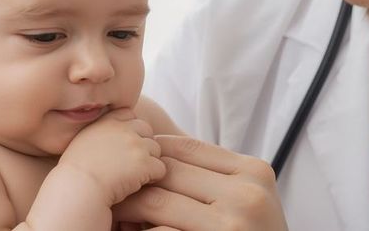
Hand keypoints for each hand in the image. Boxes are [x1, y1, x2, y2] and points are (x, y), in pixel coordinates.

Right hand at [58, 108, 165, 205]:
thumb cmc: (75, 176)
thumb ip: (99, 133)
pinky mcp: (145, 163)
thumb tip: (114, 136)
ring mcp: (136, 145)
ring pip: (156, 149)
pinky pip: (161, 168)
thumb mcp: (81, 143)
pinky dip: (153, 178)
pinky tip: (137, 185)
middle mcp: (123, 130)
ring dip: (149, 163)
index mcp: (106, 122)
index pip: (129, 114)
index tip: (123, 146)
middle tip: (130, 164)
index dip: (130, 129)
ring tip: (131, 176)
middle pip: (146, 130)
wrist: (77, 192)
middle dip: (142, 145)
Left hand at [112, 135, 287, 230]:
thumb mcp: (248, 197)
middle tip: (115, 187)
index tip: (132, 162)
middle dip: (138, 179)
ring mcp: (230, 224)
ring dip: (129, 207)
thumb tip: (153, 150)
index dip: (152, 152)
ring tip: (117, 212)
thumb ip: (214, 175)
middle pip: (168, 171)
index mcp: (253, 171)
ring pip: (157, 201)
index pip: (186, 146)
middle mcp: (245, 194)